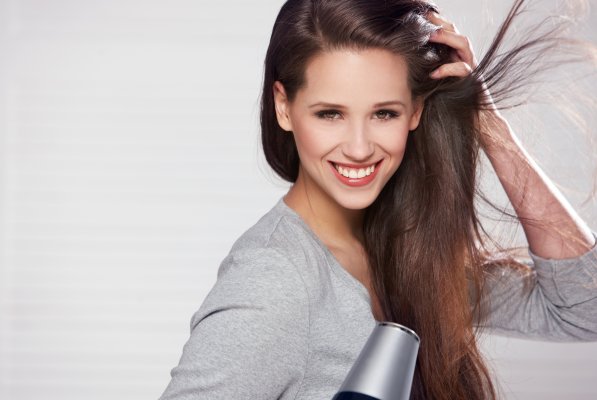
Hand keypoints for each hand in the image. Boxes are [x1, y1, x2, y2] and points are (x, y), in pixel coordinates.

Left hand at [427, 12, 506, 145]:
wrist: (481, 127)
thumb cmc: (454, 110)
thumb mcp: (436, 89)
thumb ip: (427, 76)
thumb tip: (404, 71)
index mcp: (456, 59)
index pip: (447, 35)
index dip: (435, 25)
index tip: (417, 18)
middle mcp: (465, 60)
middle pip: (455, 33)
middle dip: (440, 24)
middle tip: (423, 18)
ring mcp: (472, 70)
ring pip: (463, 45)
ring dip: (446, 38)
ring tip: (429, 36)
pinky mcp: (474, 83)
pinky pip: (463, 70)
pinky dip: (448, 69)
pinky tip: (434, 73)